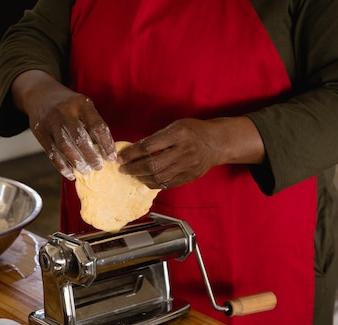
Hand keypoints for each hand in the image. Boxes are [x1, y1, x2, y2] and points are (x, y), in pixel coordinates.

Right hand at [12, 70, 116, 179]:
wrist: (40, 95)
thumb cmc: (69, 106)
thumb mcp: (83, 107)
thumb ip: (92, 126)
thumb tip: (105, 152)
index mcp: (81, 103)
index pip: (98, 126)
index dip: (106, 144)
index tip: (112, 158)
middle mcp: (65, 111)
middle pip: (80, 137)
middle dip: (91, 155)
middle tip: (99, 167)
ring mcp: (50, 121)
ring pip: (64, 146)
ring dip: (77, 162)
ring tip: (86, 171)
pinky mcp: (39, 132)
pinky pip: (52, 153)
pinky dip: (62, 166)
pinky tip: (71, 174)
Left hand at [118, 117, 265, 188]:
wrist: (216, 143)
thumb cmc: (192, 131)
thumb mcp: (175, 126)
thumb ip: (157, 138)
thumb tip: (133, 150)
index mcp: (178, 134)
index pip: (148, 146)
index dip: (131, 153)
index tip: (121, 157)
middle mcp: (183, 151)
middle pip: (152, 165)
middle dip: (133, 168)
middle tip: (123, 168)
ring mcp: (187, 166)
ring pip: (158, 177)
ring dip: (141, 177)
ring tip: (132, 174)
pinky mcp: (189, 177)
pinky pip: (166, 184)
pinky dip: (152, 183)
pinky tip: (145, 179)